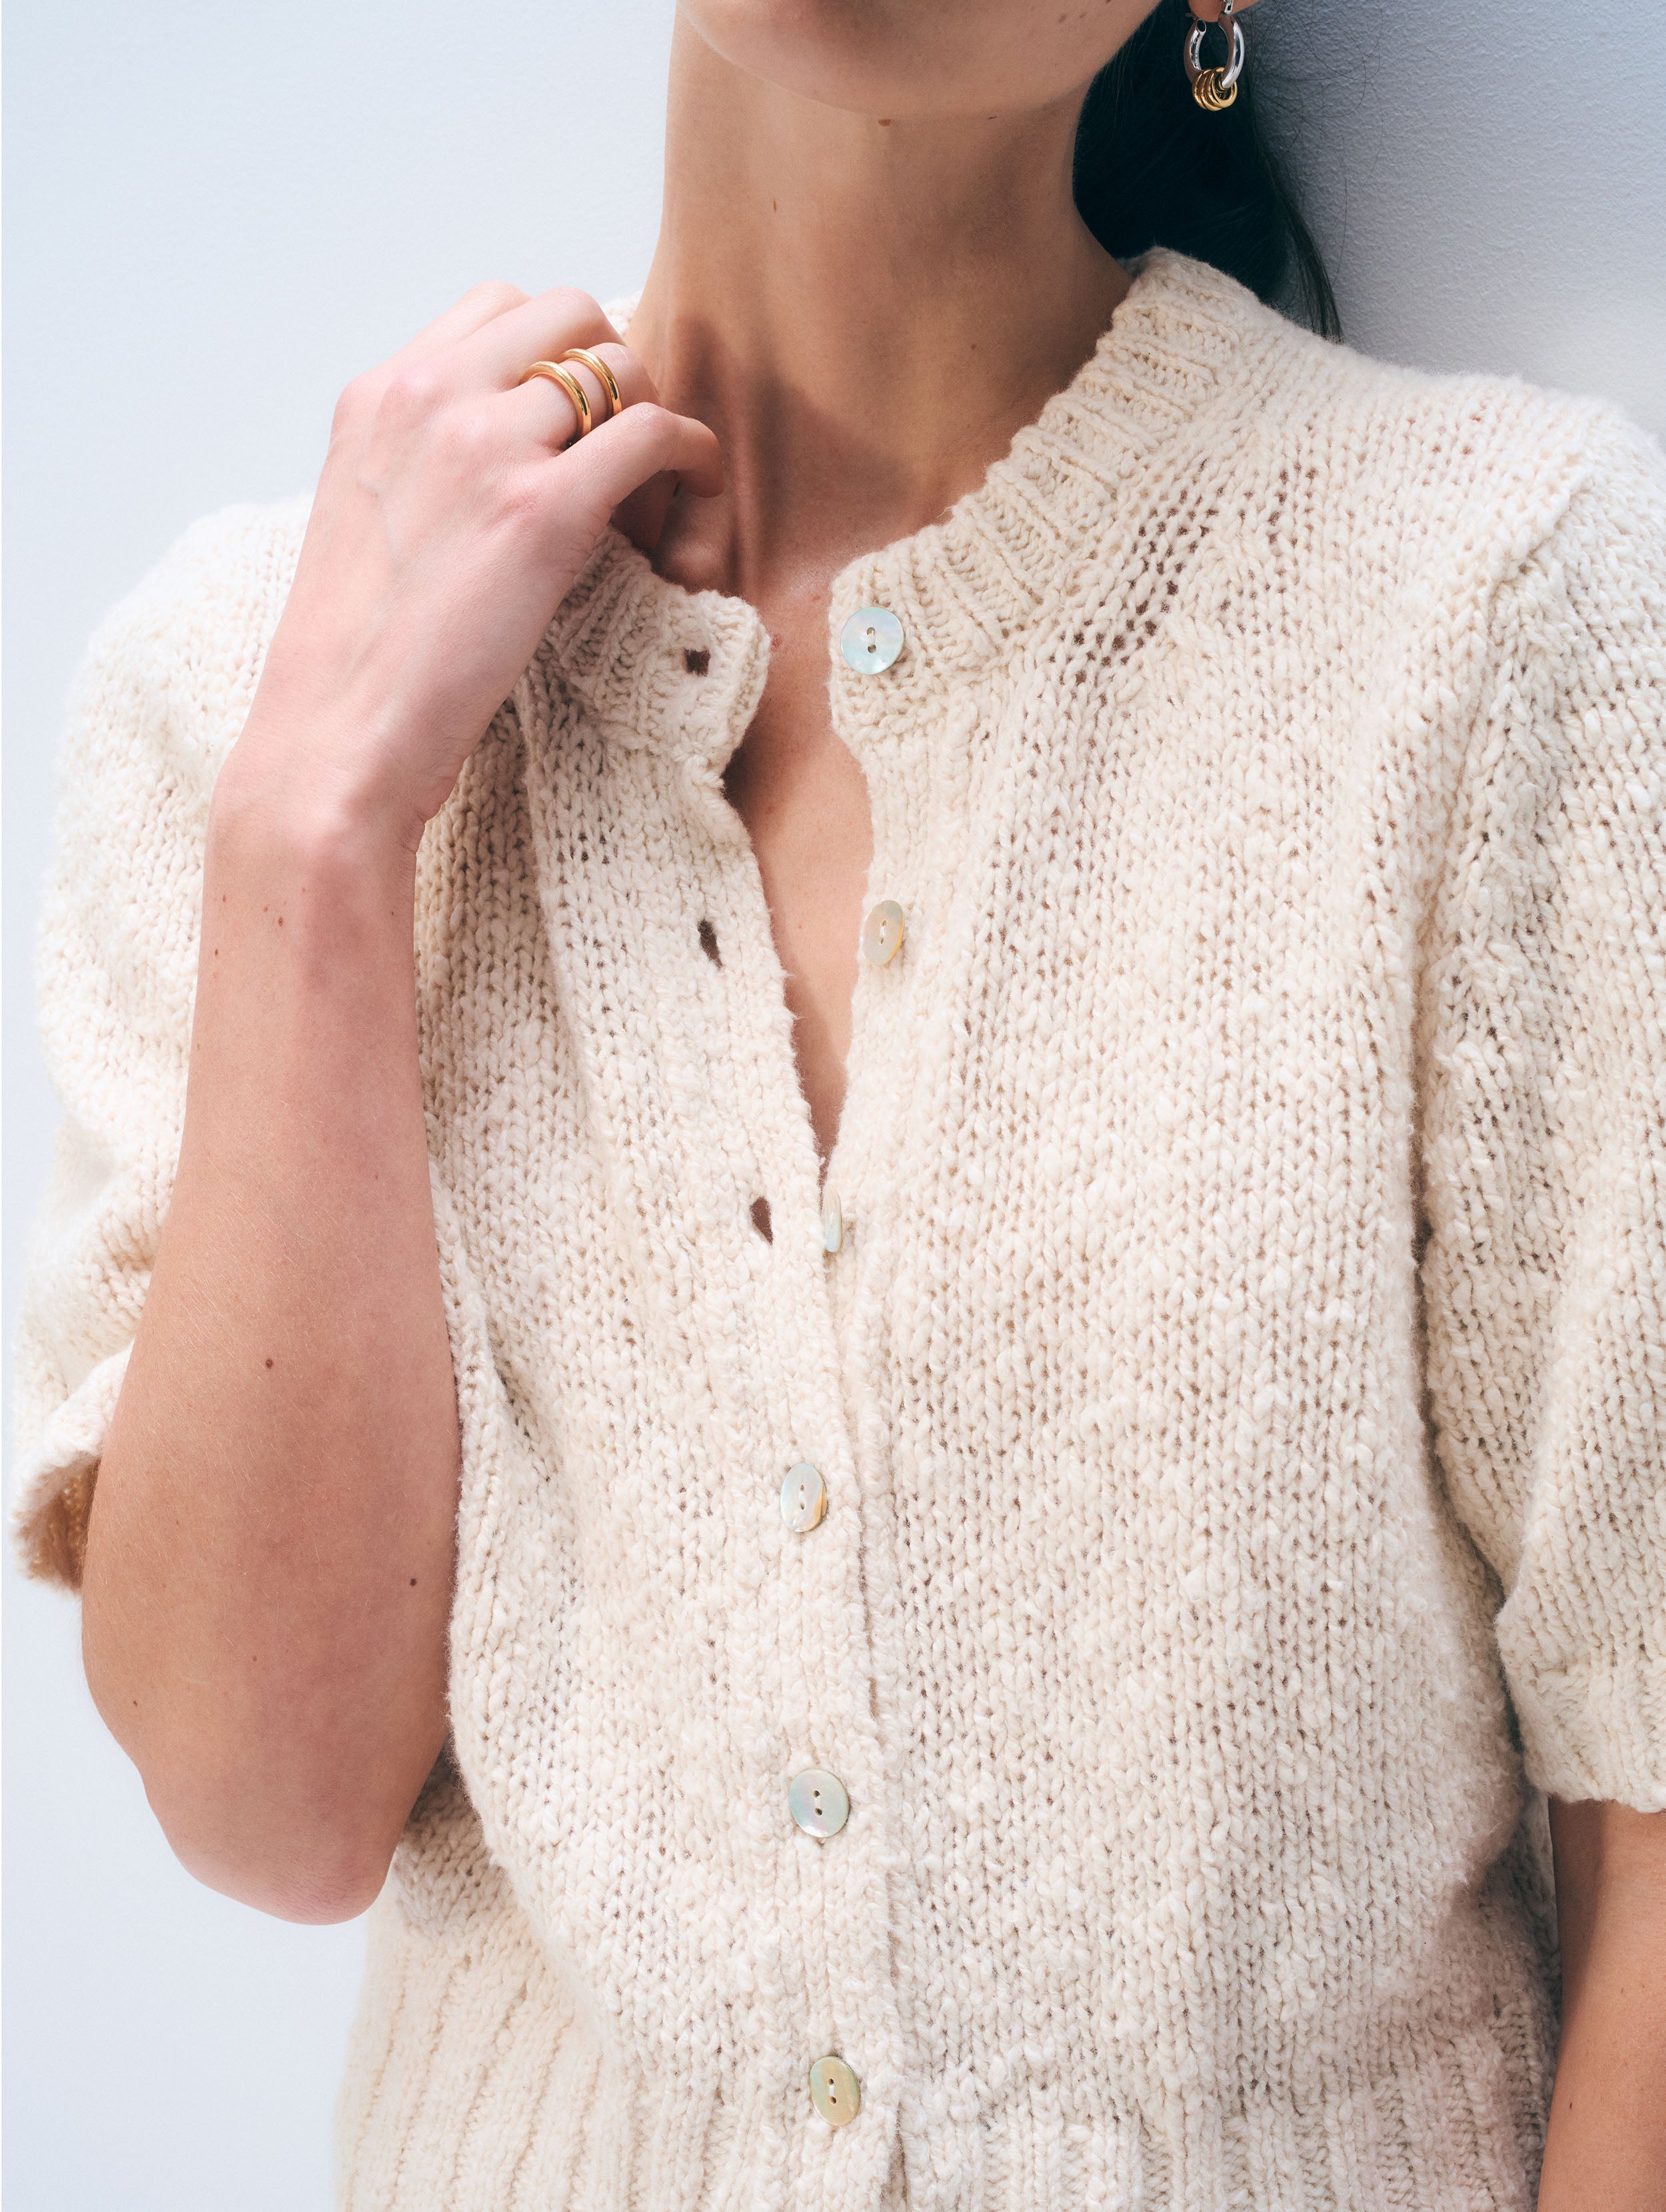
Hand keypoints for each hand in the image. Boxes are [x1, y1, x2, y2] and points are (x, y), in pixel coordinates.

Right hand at [223, 283, 722, 850]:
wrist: (334, 741)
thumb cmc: (357, 663)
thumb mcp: (369, 521)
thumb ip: (422, 464)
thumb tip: (497, 462)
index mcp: (379, 393)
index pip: (498, 308)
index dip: (554, 361)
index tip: (569, 435)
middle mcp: (428, 395)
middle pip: (569, 313)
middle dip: (612, 376)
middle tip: (620, 464)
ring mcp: (485, 446)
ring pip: (623, 367)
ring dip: (654, 428)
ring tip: (648, 513)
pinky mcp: (542, 512)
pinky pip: (657, 434)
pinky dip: (693, 462)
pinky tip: (689, 513)